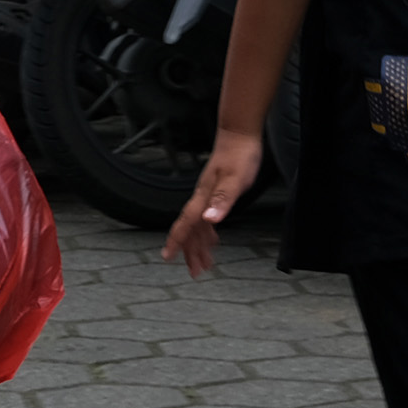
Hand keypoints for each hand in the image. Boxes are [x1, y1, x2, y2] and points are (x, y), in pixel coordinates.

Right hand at [162, 130, 264, 276]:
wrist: (240, 134)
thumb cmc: (239, 155)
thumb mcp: (235, 180)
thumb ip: (223, 201)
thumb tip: (209, 221)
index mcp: (204, 198)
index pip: (185, 224)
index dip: (176, 241)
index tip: (167, 257)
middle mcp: (202, 198)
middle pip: (191, 230)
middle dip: (190, 252)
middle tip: (194, 272)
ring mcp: (207, 195)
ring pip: (198, 226)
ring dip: (200, 245)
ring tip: (204, 263)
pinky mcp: (215, 192)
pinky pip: (207, 218)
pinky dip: (208, 232)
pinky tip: (213, 239)